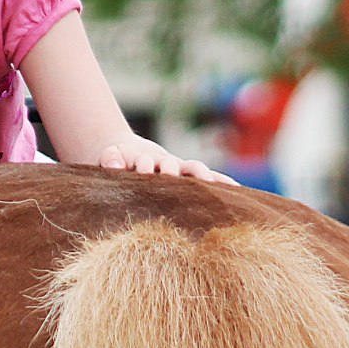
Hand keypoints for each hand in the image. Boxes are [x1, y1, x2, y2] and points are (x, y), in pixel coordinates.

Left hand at [97, 137, 239, 184]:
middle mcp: (166, 163)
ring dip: (201, 175)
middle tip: (172, 176)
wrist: (131, 156)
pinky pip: (212, 178)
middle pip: (171, 164)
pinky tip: (239, 191)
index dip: (145, 166)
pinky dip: (224, 182)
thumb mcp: (109, 158)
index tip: (142, 170)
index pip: (146, 162)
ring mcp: (181, 170)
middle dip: (172, 170)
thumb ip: (109, 158)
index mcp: (144, 160)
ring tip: (211, 184)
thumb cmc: (119, 162)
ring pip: (194, 169)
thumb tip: (112, 162)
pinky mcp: (192, 178)